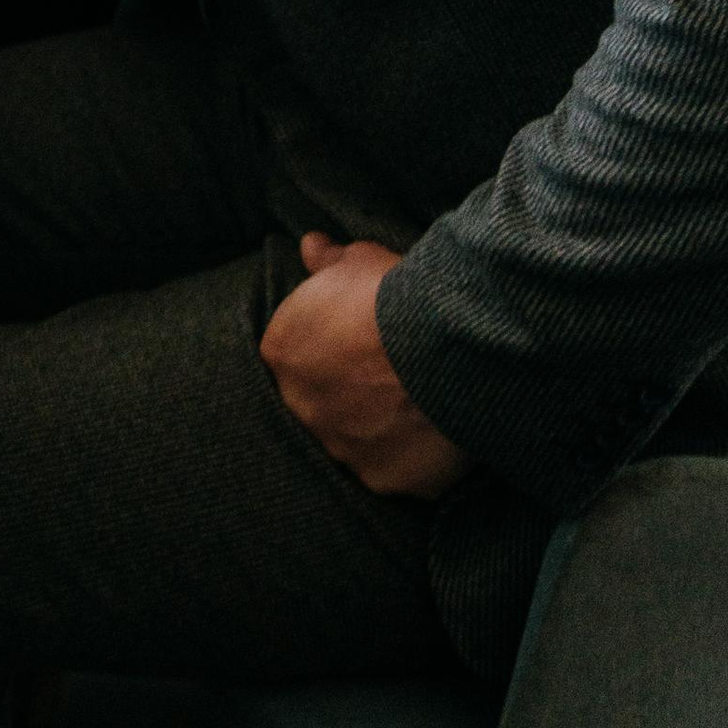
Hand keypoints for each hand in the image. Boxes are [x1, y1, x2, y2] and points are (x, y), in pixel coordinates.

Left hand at [259, 235, 468, 498]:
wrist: (443, 341)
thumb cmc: (395, 294)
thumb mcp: (360, 261)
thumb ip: (328, 260)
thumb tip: (310, 246)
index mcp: (283, 352)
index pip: (295, 355)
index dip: (329, 348)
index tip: (360, 343)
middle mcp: (300, 406)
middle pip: (319, 403)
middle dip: (347, 392)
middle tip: (389, 376)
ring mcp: (340, 449)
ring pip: (355, 442)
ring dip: (377, 428)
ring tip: (419, 404)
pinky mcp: (382, 480)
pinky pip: (395, 472)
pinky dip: (412, 458)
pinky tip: (437, 433)